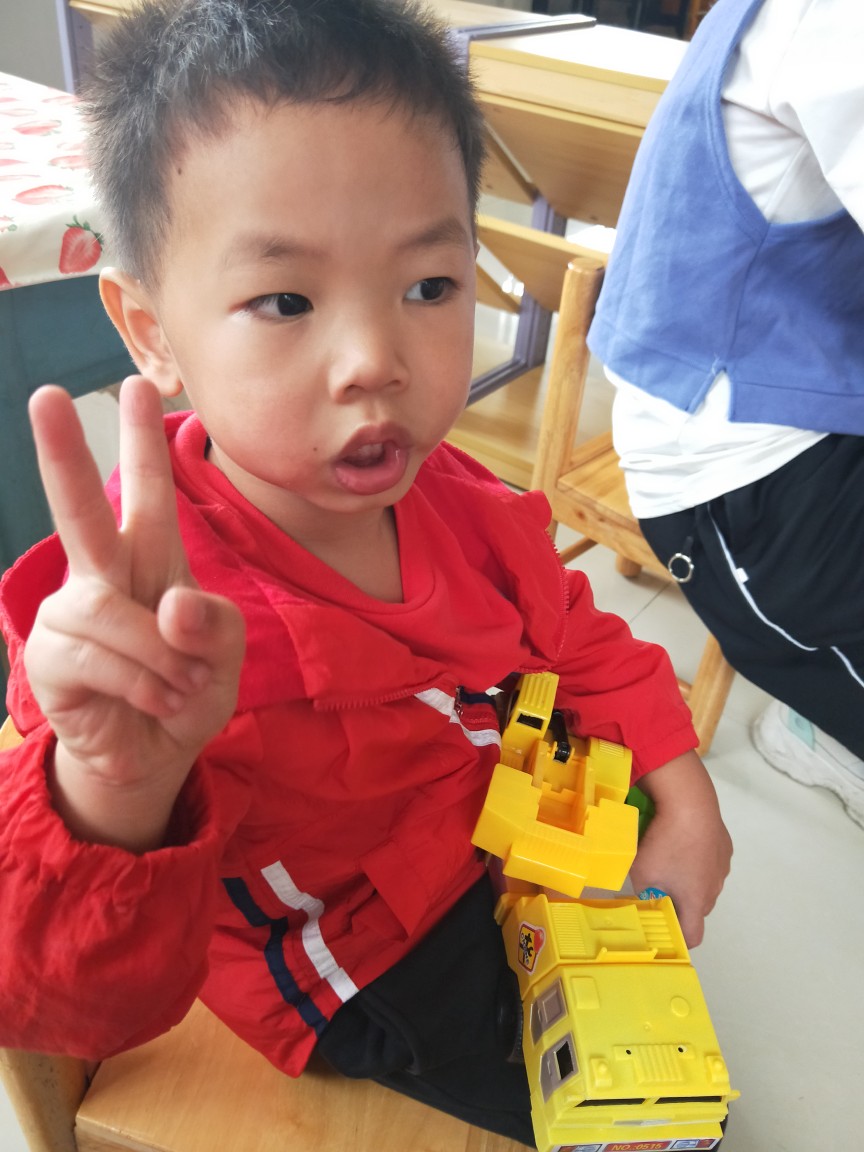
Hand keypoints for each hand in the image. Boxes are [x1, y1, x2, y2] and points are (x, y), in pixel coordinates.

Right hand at [24, 378, 244, 850]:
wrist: (157, 755)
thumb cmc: (189, 689)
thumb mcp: (225, 655)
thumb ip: (213, 626)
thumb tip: (168, 605)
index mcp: (151, 561)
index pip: (147, 494)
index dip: (142, 442)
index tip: (134, 385)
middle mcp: (103, 576)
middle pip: (81, 510)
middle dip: (65, 454)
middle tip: (45, 397)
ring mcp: (70, 614)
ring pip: (110, 612)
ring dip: (160, 657)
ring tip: (177, 685)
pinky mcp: (48, 657)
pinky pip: (98, 657)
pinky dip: (141, 682)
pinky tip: (152, 699)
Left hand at [630, 750, 731, 947]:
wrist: (691, 803)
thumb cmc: (665, 843)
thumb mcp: (640, 871)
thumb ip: (640, 891)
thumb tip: (642, 897)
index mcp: (696, 900)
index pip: (694, 935)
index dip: (679, 938)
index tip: (664, 930)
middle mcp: (714, 888)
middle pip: (697, 908)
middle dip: (678, 904)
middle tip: (656, 889)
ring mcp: (722, 866)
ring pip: (704, 883)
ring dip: (688, 880)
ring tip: (668, 859)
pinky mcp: (724, 846)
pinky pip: (709, 861)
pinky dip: (696, 859)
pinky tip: (681, 841)